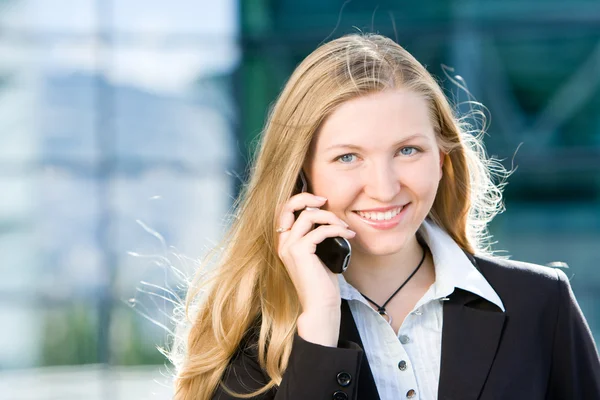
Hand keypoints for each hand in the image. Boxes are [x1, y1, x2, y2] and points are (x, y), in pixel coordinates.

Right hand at [277, 193, 354, 345]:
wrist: (320, 306)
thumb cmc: (322, 283)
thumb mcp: (318, 254)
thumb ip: (317, 235)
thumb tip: (330, 218)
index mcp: (285, 242)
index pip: (284, 210)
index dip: (300, 200)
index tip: (321, 202)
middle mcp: (283, 242)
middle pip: (289, 206)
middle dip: (308, 198)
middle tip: (327, 201)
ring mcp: (289, 247)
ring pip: (308, 216)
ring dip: (331, 217)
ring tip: (345, 226)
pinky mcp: (299, 252)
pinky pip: (320, 231)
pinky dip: (337, 229)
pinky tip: (348, 235)